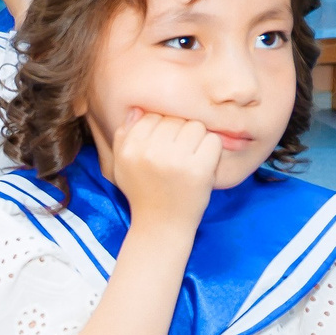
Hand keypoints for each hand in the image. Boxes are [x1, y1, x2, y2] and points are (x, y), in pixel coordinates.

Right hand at [107, 110, 220, 228]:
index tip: (162, 148)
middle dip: (179, 134)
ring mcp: (175, 161)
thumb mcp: (122, 165)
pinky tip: (202, 165)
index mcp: (130, 149)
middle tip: (177, 156)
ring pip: (195, 126)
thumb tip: (138, 109)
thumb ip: (124, 136)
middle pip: (174, 119)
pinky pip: (213, 140)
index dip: (161, 130)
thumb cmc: (143, 192)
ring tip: (190, 159)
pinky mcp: (198, 170)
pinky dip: (212, 151)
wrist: (161, 225)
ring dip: (197, 140)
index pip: (152, 116)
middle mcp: (150, 152)